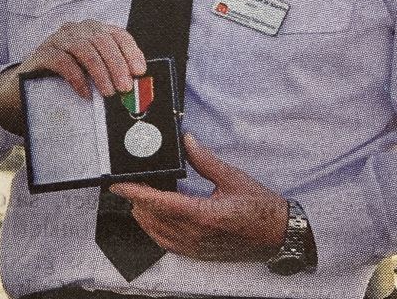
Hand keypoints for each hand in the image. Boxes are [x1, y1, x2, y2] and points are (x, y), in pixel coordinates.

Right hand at [0, 21, 146, 133]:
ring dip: (99, 71)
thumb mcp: (92, 74)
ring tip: (108, 92)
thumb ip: (111, 74)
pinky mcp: (42, 52)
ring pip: (83, 48)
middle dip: (116, 65)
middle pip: (102, 40)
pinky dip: (77, 78)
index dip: (131, 52)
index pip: (118, 35)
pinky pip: (62, 61)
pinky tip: (85, 93)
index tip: (139, 71)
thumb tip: (136, 87)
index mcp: (94, 31)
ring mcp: (58, 39)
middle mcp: (77, 30)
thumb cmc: (66, 80)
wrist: (28, 85)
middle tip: (124, 88)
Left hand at [109, 134, 288, 261]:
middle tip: (131, 182)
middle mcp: (196, 235)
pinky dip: (154, 229)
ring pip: (155, 232)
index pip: (158, 203)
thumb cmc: (261, 208)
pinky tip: (152, 216)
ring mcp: (195, 248)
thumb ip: (204, 160)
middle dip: (136, 200)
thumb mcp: (232, 178)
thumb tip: (186, 142)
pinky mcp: (197, 254)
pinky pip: (166, 243)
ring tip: (139, 196)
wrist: (279, 235)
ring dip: (143, 214)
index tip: (118, 184)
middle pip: (152, 217)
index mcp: (204, 215)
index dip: (135, 193)